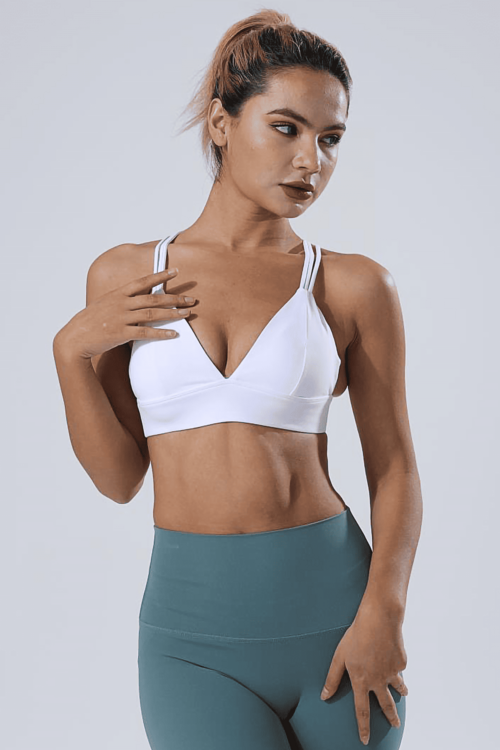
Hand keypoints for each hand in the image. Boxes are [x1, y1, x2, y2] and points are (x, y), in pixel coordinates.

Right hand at [54, 267, 196, 359]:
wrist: (74, 338)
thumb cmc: (90, 322)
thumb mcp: (105, 305)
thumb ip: (121, 301)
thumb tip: (138, 301)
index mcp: (117, 294)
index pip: (143, 281)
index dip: (161, 276)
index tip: (177, 271)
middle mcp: (121, 303)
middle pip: (153, 298)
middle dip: (175, 298)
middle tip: (192, 299)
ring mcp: (121, 318)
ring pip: (152, 313)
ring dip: (172, 314)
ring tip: (187, 314)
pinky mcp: (121, 333)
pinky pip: (145, 332)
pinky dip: (161, 333)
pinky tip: (174, 334)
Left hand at [320, 606, 407, 744]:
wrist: (379, 619)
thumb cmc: (355, 636)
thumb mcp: (339, 656)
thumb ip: (332, 678)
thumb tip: (324, 696)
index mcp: (361, 681)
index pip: (362, 711)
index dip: (363, 727)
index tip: (365, 741)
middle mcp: (378, 681)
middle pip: (386, 706)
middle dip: (391, 717)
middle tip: (394, 725)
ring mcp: (392, 673)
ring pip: (398, 688)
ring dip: (401, 692)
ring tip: (403, 693)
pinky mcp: (401, 663)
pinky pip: (399, 668)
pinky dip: (396, 665)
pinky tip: (392, 653)